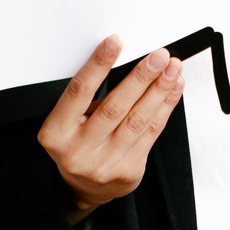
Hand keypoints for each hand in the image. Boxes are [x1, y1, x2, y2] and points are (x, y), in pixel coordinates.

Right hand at [37, 35, 184, 223]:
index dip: (98, 64)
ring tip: (172, 69)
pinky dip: (165, 107)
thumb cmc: (77, 143)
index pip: (79, 92)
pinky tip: (172, 90)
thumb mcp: (68, 120)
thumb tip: (125, 60)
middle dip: (141, 77)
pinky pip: (152, 133)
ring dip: (159, 91)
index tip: (115, 42)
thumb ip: (90, 97)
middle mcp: (79, 151)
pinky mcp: (128, 172)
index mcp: (57, 133)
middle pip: (115, 107)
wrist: (83, 187)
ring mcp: (104, 164)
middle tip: (158, 57)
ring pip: (138, 120)